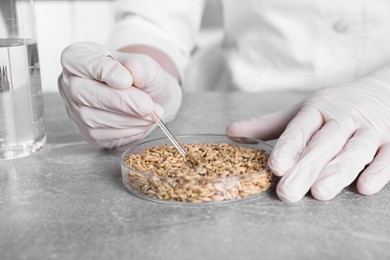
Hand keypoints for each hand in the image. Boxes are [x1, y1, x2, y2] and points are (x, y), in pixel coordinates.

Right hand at [58, 42, 181, 147]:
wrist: (149, 98)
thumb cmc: (142, 76)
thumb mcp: (146, 65)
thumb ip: (140, 67)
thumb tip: (132, 72)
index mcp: (78, 56)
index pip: (78, 61)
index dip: (103, 71)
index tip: (127, 80)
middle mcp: (69, 82)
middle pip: (80, 92)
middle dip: (118, 101)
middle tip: (147, 106)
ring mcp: (75, 108)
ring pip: (91, 118)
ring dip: (127, 119)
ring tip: (152, 114)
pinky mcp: (86, 131)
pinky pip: (101, 135)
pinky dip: (126, 131)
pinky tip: (142, 123)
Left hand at [227, 78, 389, 201]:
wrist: (384, 88)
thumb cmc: (335, 106)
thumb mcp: (302, 110)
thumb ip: (269, 124)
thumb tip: (231, 132)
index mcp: (316, 110)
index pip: (299, 129)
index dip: (288, 147)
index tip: (276, 166)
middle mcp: (342, 118)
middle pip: (323, 144)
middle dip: (305, 168)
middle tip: (288, 192)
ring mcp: (368, 130)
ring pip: (353, 151)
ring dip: (337, 172)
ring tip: (320, 192)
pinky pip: (387, 156)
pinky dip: (378, 170)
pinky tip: (365, 186)